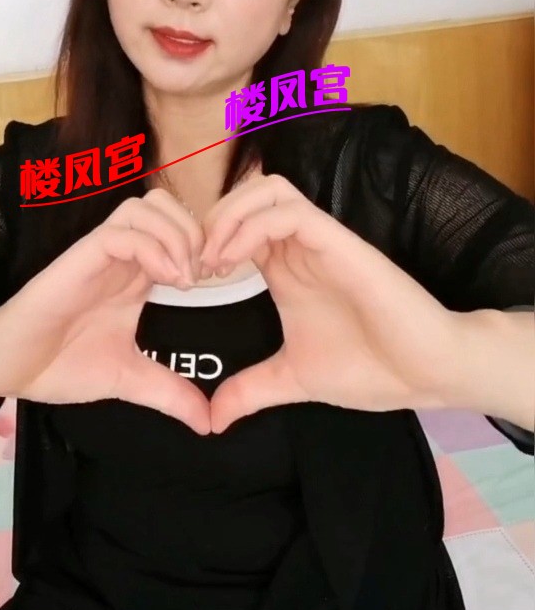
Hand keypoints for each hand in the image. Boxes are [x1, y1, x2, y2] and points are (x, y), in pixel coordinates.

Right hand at [0, 188, 211, 434]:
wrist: (7, 368)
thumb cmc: (58, 365)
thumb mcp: (128, 380)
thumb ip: (169, 393)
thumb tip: (208, 422)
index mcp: (134, 276)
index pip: (178, 229)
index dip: (205, 245)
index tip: (219, 281)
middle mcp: (120, 257)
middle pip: (165, 205)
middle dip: (195, 232)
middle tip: (204, 275)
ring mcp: (99, 255)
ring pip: (145, 208)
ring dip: (176, 235)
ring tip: (184, 279)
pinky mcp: (78, 259)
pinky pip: (120, 232)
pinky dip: (153, 247)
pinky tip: (165, 281)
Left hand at [198, 174, 459, 434]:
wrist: (427, 372)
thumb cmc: (372, 368)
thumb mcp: (294, 380)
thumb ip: (252, 390)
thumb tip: (214, 419)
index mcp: (285, 268)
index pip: (235, 224)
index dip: (202, 242)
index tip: (183, 282)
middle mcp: (299, 246)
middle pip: (244, 194)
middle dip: (207, 221)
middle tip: (191, 266)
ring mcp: (320, 240)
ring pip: (265, 190)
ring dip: (228, 216)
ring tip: (211, 260)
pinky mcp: (339, 242)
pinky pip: (288, 211)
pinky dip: (251, 227)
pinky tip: (233, 262)